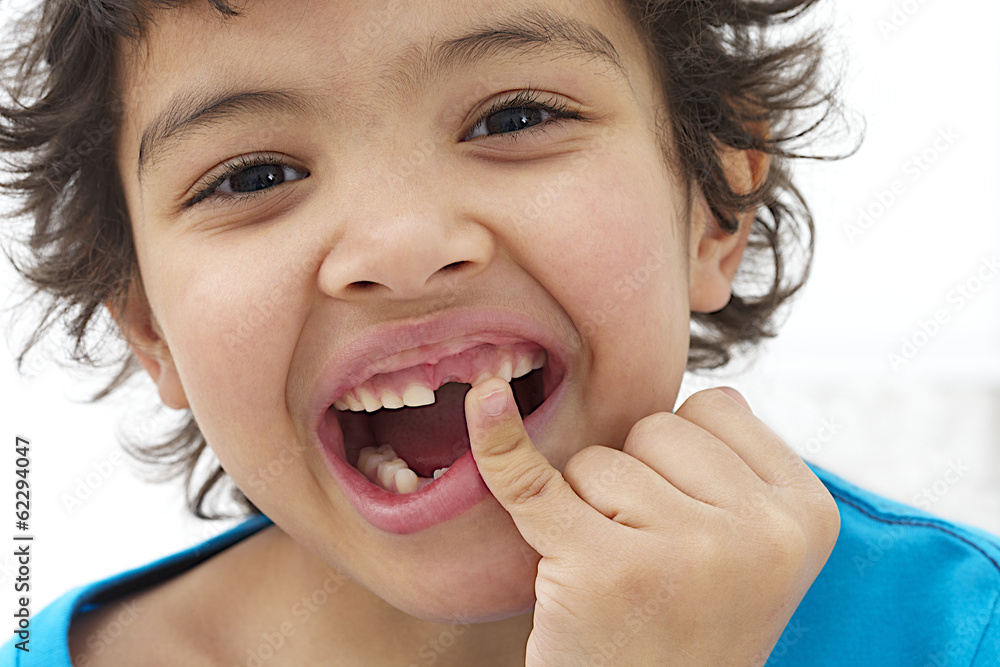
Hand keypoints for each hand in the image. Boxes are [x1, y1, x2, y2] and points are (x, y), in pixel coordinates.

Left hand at [465, 380, 839, 665]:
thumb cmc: (691, 624)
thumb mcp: (751, 548)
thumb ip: (732, 464)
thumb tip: (692, 375)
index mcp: (807, 513)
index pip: (715, 408)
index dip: (684, 460)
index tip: (693, 528)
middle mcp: (760, 532)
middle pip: (654, 428)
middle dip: (636, 484)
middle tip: (656, 566)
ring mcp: (684, 550)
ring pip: (598, 460)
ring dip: (591, 513)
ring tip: (623, 582)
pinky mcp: (602, 570)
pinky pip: (534, 483)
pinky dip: (500, 446)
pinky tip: (485, 402)